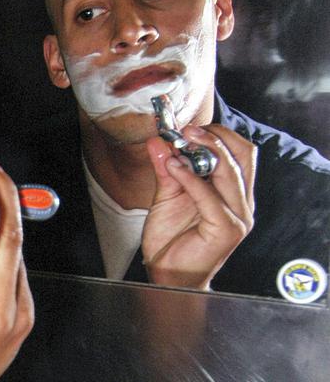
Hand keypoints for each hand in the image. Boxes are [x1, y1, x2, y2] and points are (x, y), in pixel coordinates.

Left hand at [142, 124, 256, 289]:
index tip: (186, 126)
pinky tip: (174, 168)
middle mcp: (241, 202)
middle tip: (187, 129)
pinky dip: (190, 177)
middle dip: (215, 136)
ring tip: (179, 142)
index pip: (240, 151)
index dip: (217, 133)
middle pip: (242, 155)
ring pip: (230, 171)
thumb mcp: (166, 195)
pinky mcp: (227, 229)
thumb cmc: (171, 239)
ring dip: (204, 151)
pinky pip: (210, 196)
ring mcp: (238, 216)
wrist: (169, 275)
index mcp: (233, 191)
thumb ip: (165, 168)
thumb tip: (157, 140)